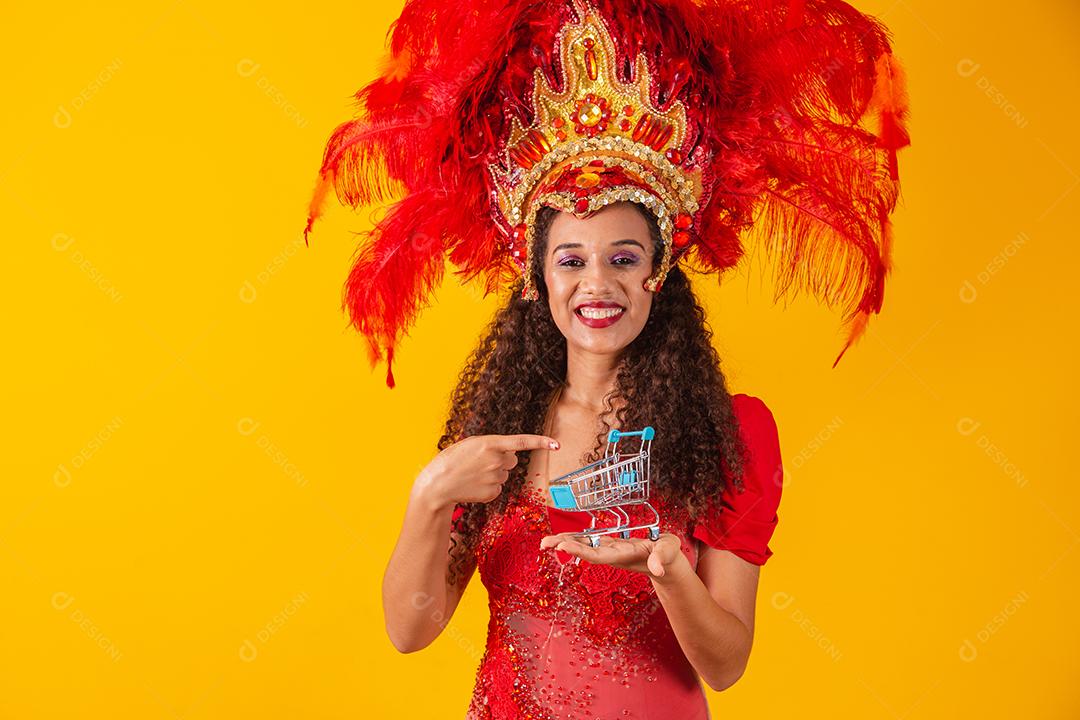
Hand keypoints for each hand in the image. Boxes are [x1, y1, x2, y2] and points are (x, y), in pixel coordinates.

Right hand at [414, 433, 559, 509]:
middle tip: (482, 463)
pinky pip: (498, 488)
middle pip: (513, 460)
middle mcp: (496, 460)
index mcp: (490, 443)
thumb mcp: (470, 444)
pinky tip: (474, 485)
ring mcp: (495, 478)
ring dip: (493, 474)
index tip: (556, 444)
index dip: (541, 442)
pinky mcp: (493, 493)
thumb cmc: (452, 460)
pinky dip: (488, 487)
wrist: (438, 484)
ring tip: (473, 474)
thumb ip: (491, 445)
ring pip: (504, 475)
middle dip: (503, 460)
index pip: (522, 442)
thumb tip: (508, 454)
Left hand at [539, 530, 685, 578]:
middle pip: (586, 551)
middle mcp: (614, 554)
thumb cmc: (669, 556)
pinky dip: (577, 538)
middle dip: (566, 546)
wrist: (669, 564)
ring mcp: (612, 550)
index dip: (580, 550)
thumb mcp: (669, 552)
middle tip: (544, 543)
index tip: (563, 545)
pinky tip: (565, 537)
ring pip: (586, 546)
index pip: (598, 554)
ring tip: (547, 541)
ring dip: (567, 542)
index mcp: (625, 555)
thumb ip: (663, 557)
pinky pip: (591, 541)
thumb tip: (657, 568)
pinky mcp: (613, 545)